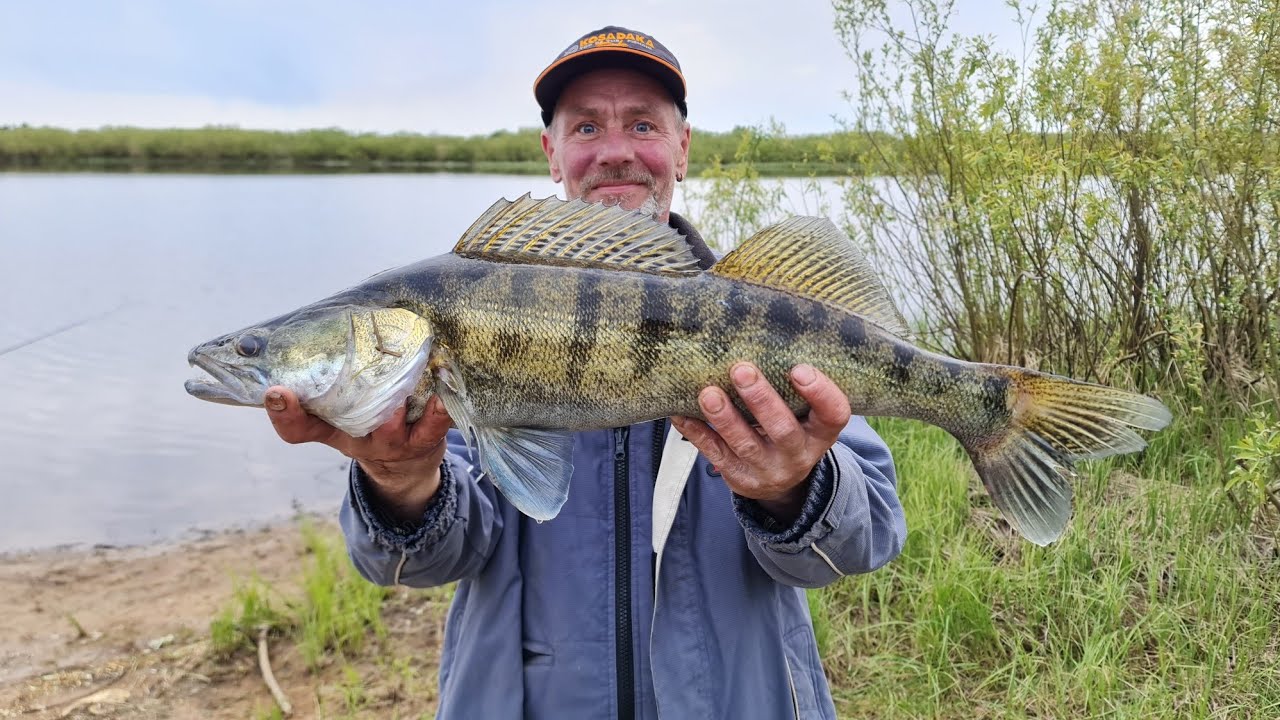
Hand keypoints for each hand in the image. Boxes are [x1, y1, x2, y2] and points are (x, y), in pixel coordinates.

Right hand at [264, 386, 453, 523]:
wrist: (409, 466)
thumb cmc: (372, 425)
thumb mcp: (342, 414)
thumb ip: (331, 381)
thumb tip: (327, 330)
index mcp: (332, 429)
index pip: (298, 428)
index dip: (284, 414)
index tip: (275, 392)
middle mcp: (360, 438)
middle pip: (348, 420)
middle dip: (348, 395)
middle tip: (348, 368)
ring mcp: (393, 442)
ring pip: (390, 422)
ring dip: (395, 398)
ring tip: (401, 369)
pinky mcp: (426, 440)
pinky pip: (433, 425)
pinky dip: (439, 408)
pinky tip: (442, 394)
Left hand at [670, 363, 850, 523]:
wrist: (781, 482)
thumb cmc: (791, 430)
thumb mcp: (806, 415)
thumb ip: (792, 388)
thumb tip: (762, 336)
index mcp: (820, 433)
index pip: (833, 414)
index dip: (820, 393)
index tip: (799, 368)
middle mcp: (798, 454)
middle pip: (783, 429)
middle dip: (761, 399)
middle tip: (741, 369)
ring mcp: (768, 469)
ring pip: (745, 444)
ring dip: (725, 417)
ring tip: (708, 393)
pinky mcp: (739, 476)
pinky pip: (715, 453)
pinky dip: (697, 432)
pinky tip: (682, 414)